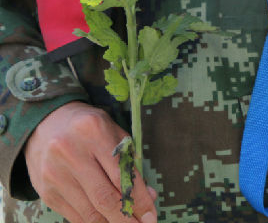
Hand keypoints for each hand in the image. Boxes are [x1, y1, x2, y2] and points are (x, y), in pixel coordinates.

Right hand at [25, 102, 157, 222]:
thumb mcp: (114, 133)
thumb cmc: (89, 128)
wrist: (45, 123)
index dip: (139, 200)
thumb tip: (148, 196)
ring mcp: (54, 174)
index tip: (151, 215)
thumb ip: (131, 163)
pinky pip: (74, 215)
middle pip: (104, 197)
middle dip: (127, 217)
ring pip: (89, 211)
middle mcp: (70, 153)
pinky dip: (94, 222)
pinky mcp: (46, 191)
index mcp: (93, 132)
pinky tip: (107, 221)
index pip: (122, 175)